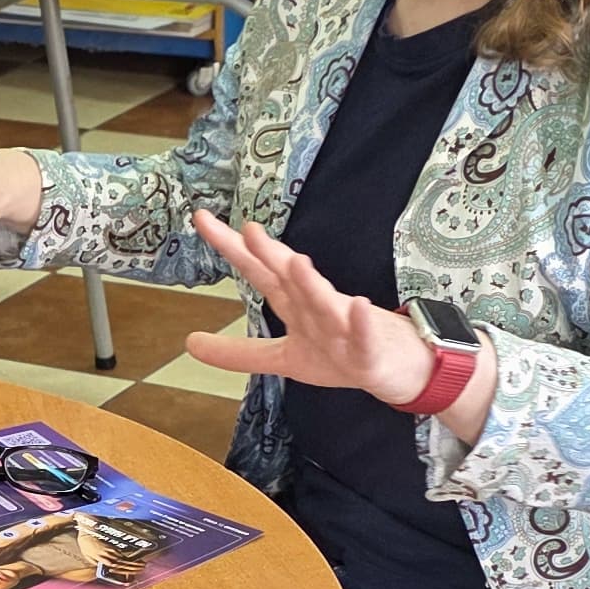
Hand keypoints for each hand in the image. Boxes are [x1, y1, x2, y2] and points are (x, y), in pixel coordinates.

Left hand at [181, 212, 498, 425]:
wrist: (399, 369)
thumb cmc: (342, 355)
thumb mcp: (284, 359)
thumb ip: (239, 352)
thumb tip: (190, 344)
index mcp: (295, 307)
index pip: (258, 272)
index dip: (231, 248)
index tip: (201, 219)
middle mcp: (316, 308)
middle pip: (288, 279)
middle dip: (268, 255)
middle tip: (246, 230)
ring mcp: (343, 327)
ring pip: (325, 304)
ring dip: (311, 283)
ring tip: (296, 262)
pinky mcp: (369, 351)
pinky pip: (365, 336)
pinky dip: (362, 322)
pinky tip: (359, 307)